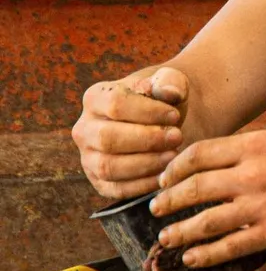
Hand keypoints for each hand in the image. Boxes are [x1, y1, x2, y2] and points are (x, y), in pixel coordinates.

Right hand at [72, 66, 188, 198]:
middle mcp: (84, 129)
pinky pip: (116, 189)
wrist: (163, 123)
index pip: (115, 104)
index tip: (175, 116)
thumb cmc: (164, 100)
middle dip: (147, 140)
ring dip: (145, 164)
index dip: (147, 112)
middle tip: (177, 137)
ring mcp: (88, 157)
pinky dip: (142, 185)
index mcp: (96, 98)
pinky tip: (165, 175)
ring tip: (174, 156)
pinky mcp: (100, 181)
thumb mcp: (170, 83)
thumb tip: (169, 92)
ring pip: (108, 166)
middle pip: (108, 138)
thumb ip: (171, 81)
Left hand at [151, 130, 265, 267]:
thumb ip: (260, 149)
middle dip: (167, 201)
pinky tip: (193, 259)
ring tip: (167, 239)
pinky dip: (205, 255)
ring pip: (204, 220)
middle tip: (157, 210)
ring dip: (179, 232)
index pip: (199, 154)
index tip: (166, 178)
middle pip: (193, 187)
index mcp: (258, 144)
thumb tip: (232, 159)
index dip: (174, 169)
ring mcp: (263, 204)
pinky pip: (229, 247)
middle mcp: (254, 172)